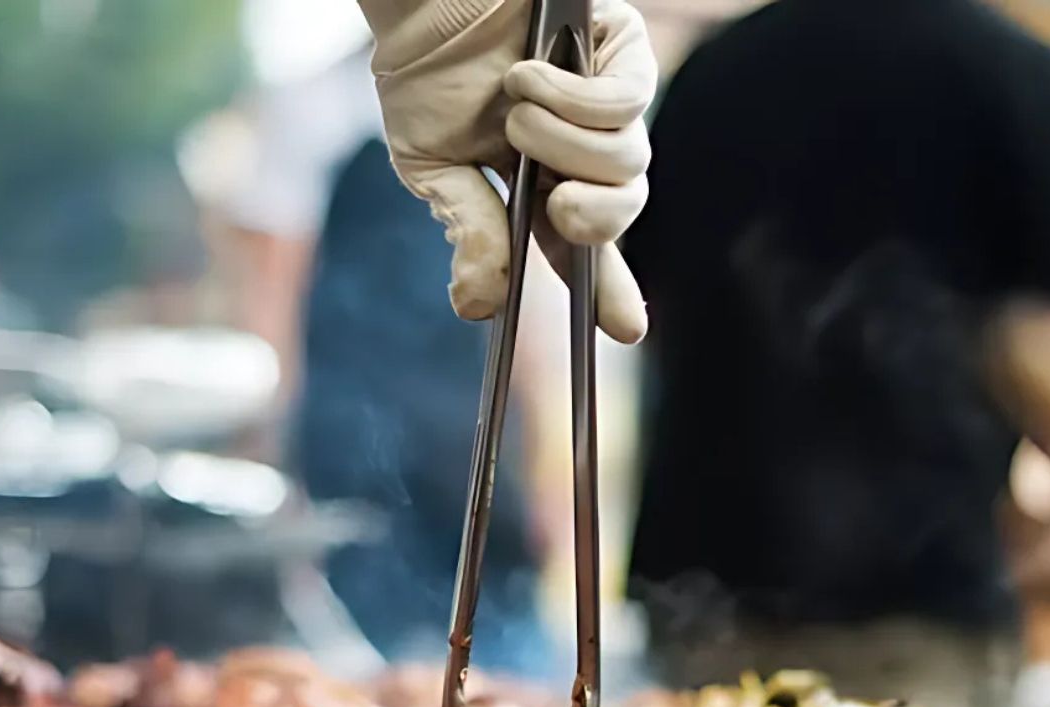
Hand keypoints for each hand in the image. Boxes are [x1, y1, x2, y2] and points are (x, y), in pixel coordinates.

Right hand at [357, 0, 655, 343]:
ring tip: (515, 111)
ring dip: (559, 141)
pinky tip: (527, 76)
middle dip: (590, 218)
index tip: (626, 329)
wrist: (423, 1)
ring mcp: (610, 100)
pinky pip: (625, 103)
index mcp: (545, 187)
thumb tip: (478, 307)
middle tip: (554, 203)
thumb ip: (469, 229)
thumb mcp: (435, 165)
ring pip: (626, 160)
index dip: (611, 290)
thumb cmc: (427, 74)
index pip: (587, 249)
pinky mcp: (623, 50)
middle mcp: (587, 149)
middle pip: (622, 211)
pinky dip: (570, 97)